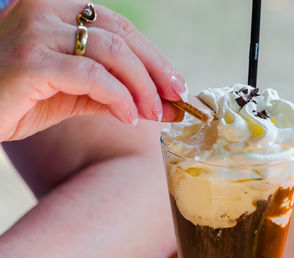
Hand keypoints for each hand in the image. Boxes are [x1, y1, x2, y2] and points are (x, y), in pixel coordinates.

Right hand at [0, 0, 185, 141]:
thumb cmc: (22, 98)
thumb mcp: (77, 91)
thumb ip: (117, 92)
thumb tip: (163, 105)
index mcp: (60, 10)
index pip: (122, 28)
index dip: (154, 57)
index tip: (176, 85)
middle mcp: (48, 11)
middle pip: (122, 35)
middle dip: (156, 70)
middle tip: (176, 98)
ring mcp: (37, 32)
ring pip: (112, 52)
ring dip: (141, 86)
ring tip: (154, 113)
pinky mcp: (30, 61)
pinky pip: (90, 75)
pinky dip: (117, 96)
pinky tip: (128, 116)